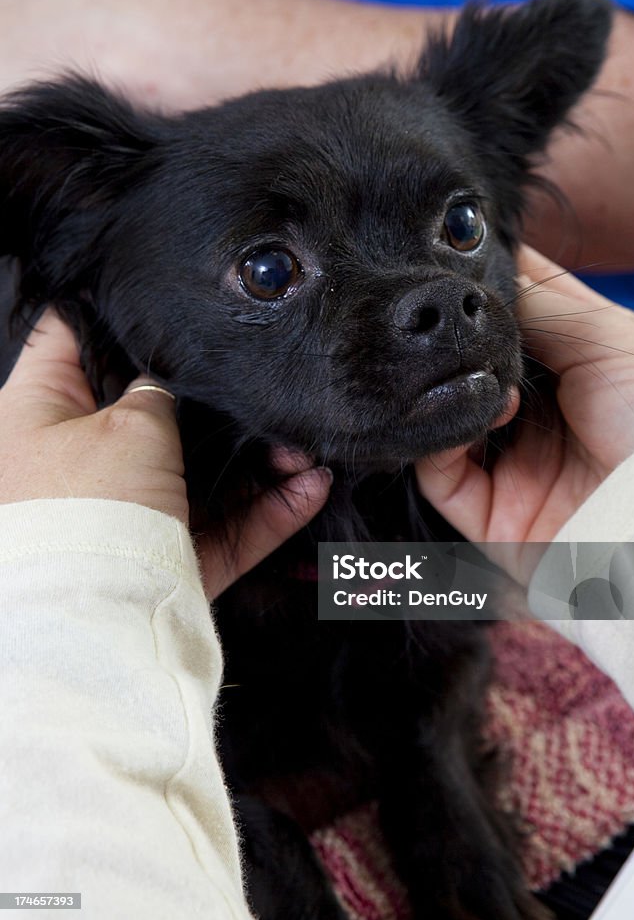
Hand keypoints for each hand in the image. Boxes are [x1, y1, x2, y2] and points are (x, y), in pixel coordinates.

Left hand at [0, 310, 331, 597]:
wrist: (94, 628)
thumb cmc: (87, 509)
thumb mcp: (127, 422)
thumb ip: (158, 389)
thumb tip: (173, 381)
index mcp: (38, 414)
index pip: (71, 339)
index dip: (116, 309)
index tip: (166, 292)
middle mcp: (76, 461)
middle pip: (151, 412)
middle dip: (213, 402)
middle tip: (261, 381)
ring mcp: (122, 512)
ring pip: (199, 475)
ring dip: (258, 461)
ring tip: (304, 444)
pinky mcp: (163, 558)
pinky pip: (223, 527)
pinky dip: (267, 510)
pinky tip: (309, 487)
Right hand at [415, 247, 633, 582]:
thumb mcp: (609, 334)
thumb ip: (536, 304)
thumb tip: (471, 279)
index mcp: (576, 359)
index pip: (516, 312)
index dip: (484, 282)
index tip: (452, 258)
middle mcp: (541, 407)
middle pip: (470, 362)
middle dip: (454, 339)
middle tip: (450, 320)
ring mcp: (514, 460)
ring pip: (445, 414)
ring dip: (445, 388)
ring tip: (473, 375)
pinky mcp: (493, 512)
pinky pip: (437, 474)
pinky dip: (435, 439)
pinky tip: (469, 413)